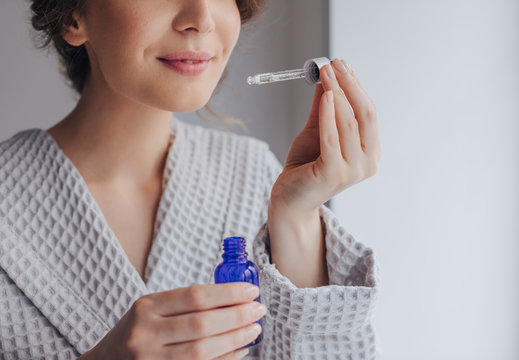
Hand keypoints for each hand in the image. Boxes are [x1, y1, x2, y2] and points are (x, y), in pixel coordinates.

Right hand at [79, 283, 265, 359]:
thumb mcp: (150, 309)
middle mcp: (146, 333)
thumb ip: (184, 304)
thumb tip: (232, 300)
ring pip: (203, 350)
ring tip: (254, 329)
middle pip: (202, 323)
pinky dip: (225, 359)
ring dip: (235, 339)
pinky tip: (240, 350)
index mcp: (146, 307)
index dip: (228, 293)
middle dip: (237, 316)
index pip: (194, 296)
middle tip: (258, 310)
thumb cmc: (135, 333)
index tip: (250, 291)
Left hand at [270, 58, 381, 215]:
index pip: (369, 113)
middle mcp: (367, 163)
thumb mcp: (317, 131)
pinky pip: (331, 137)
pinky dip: (328, 114)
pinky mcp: (333, 174)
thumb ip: (325, 108)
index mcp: (370, 152)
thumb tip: (326, 77)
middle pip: (364, 115)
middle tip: (335, 64)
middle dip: (349, 86)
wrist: (291, 197)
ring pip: (348, 123)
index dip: (356, 86)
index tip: (342, 65)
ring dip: (337, 94)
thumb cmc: (306, 166)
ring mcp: (352, 171)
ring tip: (325, 75)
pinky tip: (324, 95)